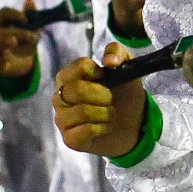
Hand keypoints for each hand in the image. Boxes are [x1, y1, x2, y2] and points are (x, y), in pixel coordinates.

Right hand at [0, 3, 40, 80]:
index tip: (27, 20)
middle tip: (30, 36)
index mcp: (3, 23)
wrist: (23, 61)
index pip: (3, 13)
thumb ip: (32, 15)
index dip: (14, 14)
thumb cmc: (26, 41)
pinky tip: (7, 61)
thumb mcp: (33, 29)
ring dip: (0, 44)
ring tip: (14, 43)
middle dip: (17, 33)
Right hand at [55, 44, 146, 158]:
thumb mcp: (126, 68)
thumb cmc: (123, 92)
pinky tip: (106, 126)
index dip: (97, 72)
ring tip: (110, 113)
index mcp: (69, 76)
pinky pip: (86, 130)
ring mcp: (62, 118)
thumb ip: (118, 53)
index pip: (78, 67)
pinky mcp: (69, 138)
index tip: (107, 77)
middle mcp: (60, 97)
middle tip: (111, 98)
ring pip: (81, 111)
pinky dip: (103, 127)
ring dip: (105, 112)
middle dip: (102, 94)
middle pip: (77, 89)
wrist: (132, 122)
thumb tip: (108, 60)